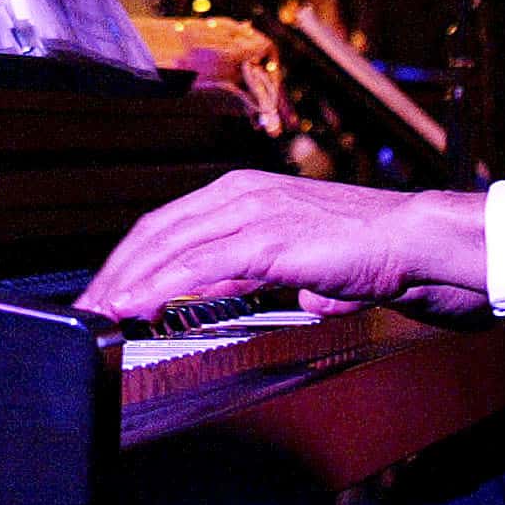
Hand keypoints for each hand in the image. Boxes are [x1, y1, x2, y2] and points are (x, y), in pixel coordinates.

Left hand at [75, 169, 491, 322]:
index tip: (105, 289)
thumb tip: (266, 294)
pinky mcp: (269, 240)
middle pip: (157, 230)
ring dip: (128, 281)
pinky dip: (162, 287)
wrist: (417, 241)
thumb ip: (274, 273)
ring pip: (171, 245)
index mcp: (245, 193)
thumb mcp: (305, 261)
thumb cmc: (371, 251)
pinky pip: (202, 266)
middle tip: (87, 307)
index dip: (132, 257)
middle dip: (116, 270)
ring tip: (101, 312)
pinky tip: (140, 306)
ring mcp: (254, 213)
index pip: (169, 223)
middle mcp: (241, 194)